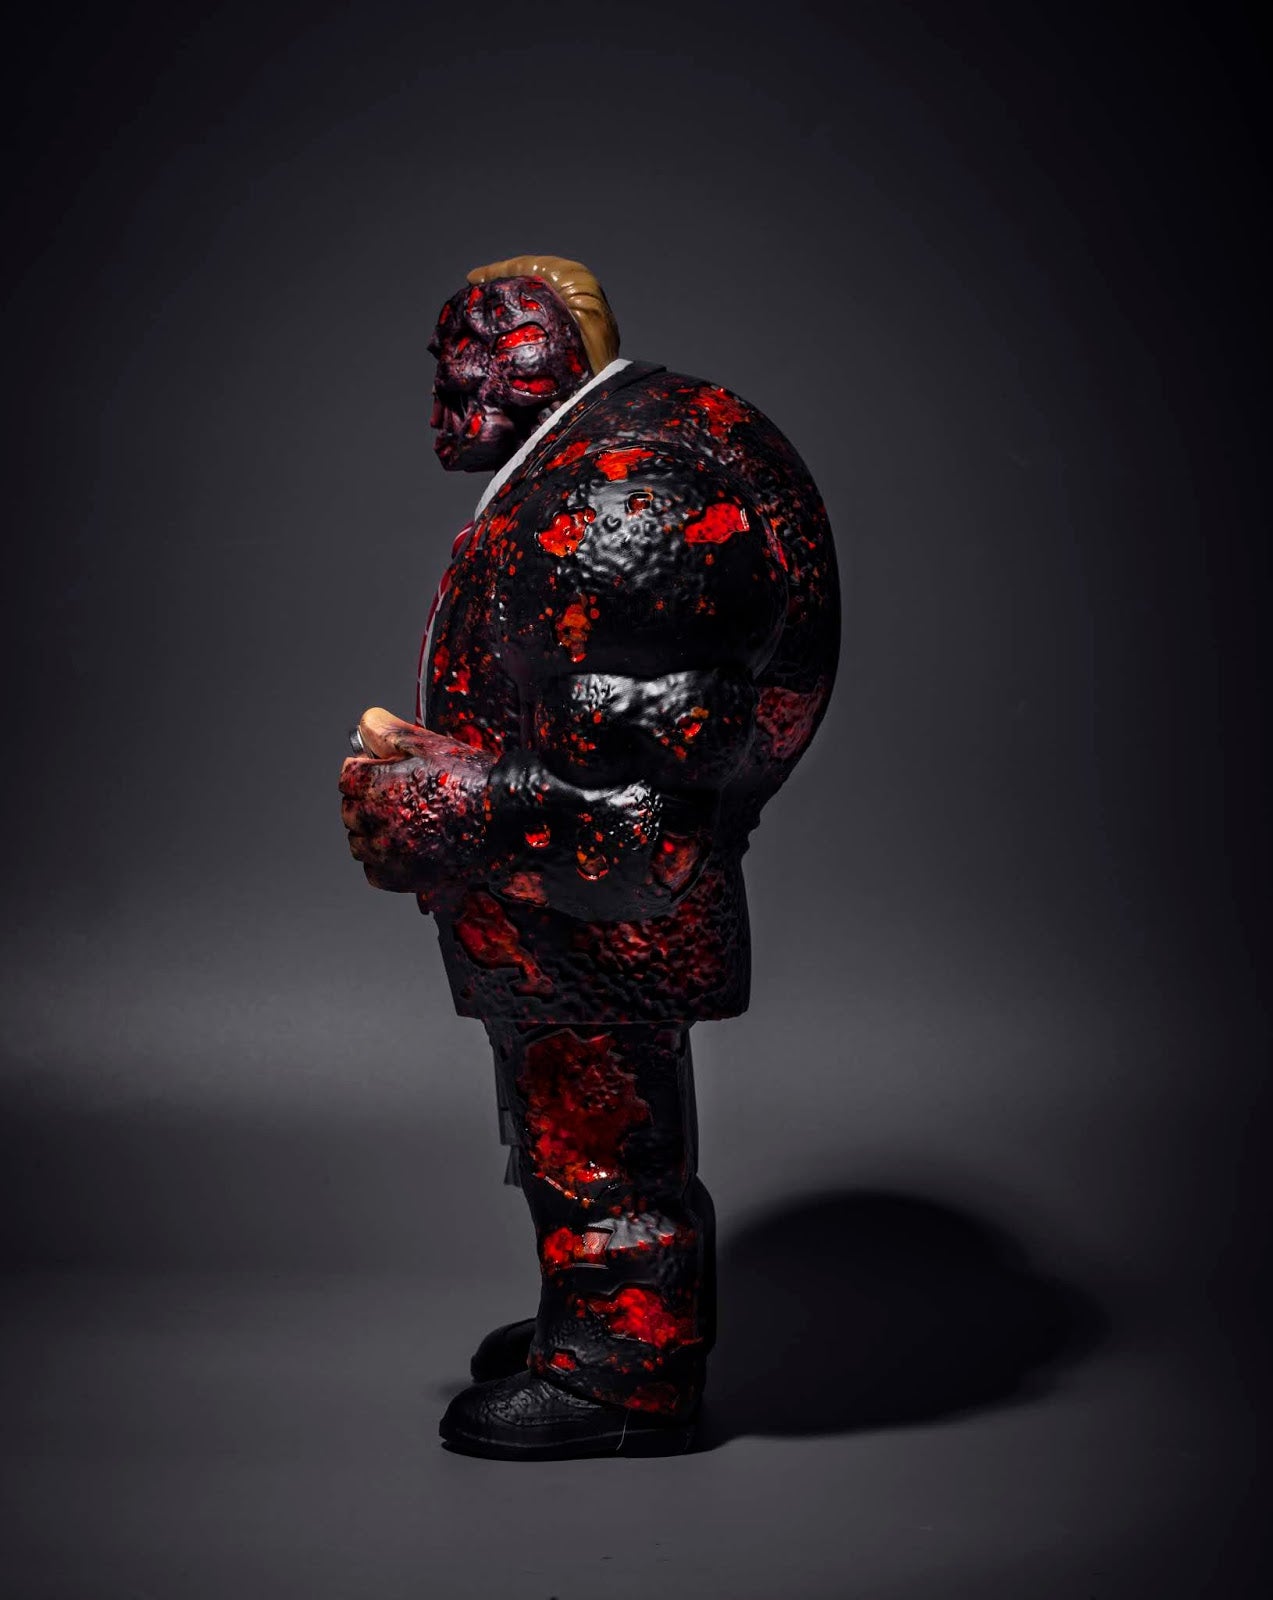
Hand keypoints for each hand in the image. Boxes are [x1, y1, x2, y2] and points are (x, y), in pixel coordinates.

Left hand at [339, 707, 493, 893]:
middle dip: (365, 800)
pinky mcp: (406, 877)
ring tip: (398, 821)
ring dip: (371, 831)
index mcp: (379, 786)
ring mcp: (392, 853)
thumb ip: (388, 732)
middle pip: (349, 811)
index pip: (346, 778)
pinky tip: (403, 847)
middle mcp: (380, 822)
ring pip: (359, 843)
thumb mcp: (429, 743)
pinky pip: (375, 871)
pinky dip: (382, 861)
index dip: (362, 770)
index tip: (376, 770)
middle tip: (392, 794)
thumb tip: (365, 724)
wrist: (506, 812)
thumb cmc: (471, 776)